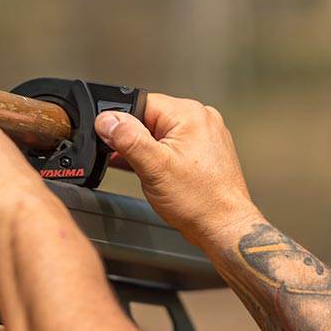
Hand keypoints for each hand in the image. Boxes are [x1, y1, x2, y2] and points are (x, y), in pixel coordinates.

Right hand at [94, 95, 262, 246]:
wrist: (223, 227)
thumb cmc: (200, 201)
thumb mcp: (153, 168)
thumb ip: (128, 139)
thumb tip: (107, 120)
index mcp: (189, 113)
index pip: (141, 103)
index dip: (124, 124)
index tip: (120, 146)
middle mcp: (201, 118)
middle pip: (149, 118)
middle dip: (136, 141)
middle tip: (142, 166)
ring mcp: (205, 134)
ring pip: (159, 133)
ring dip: (148, 152)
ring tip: (157, 175)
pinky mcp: (204, 150)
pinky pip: (172, 145)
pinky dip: (160, 158)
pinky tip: (160, 176)